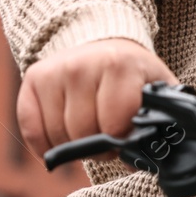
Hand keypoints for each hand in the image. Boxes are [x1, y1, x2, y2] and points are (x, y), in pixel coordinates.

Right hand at [17, 37, 177, 159]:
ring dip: (75, 146)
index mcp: (120, 66)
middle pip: (84, 134)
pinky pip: (32, 132)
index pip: (115, 126)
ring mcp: (54, 72)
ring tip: (90, 128)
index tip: (127, 135)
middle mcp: (83, 65)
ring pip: (59, 137)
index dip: (122, 141)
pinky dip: (47, 145)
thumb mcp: (156, 86)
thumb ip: (163, 118)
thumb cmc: (133, 73)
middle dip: (99, 145)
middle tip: (108, 134)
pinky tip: (64, 135)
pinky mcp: (32, 80)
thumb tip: (155, 155)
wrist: (102, 41)